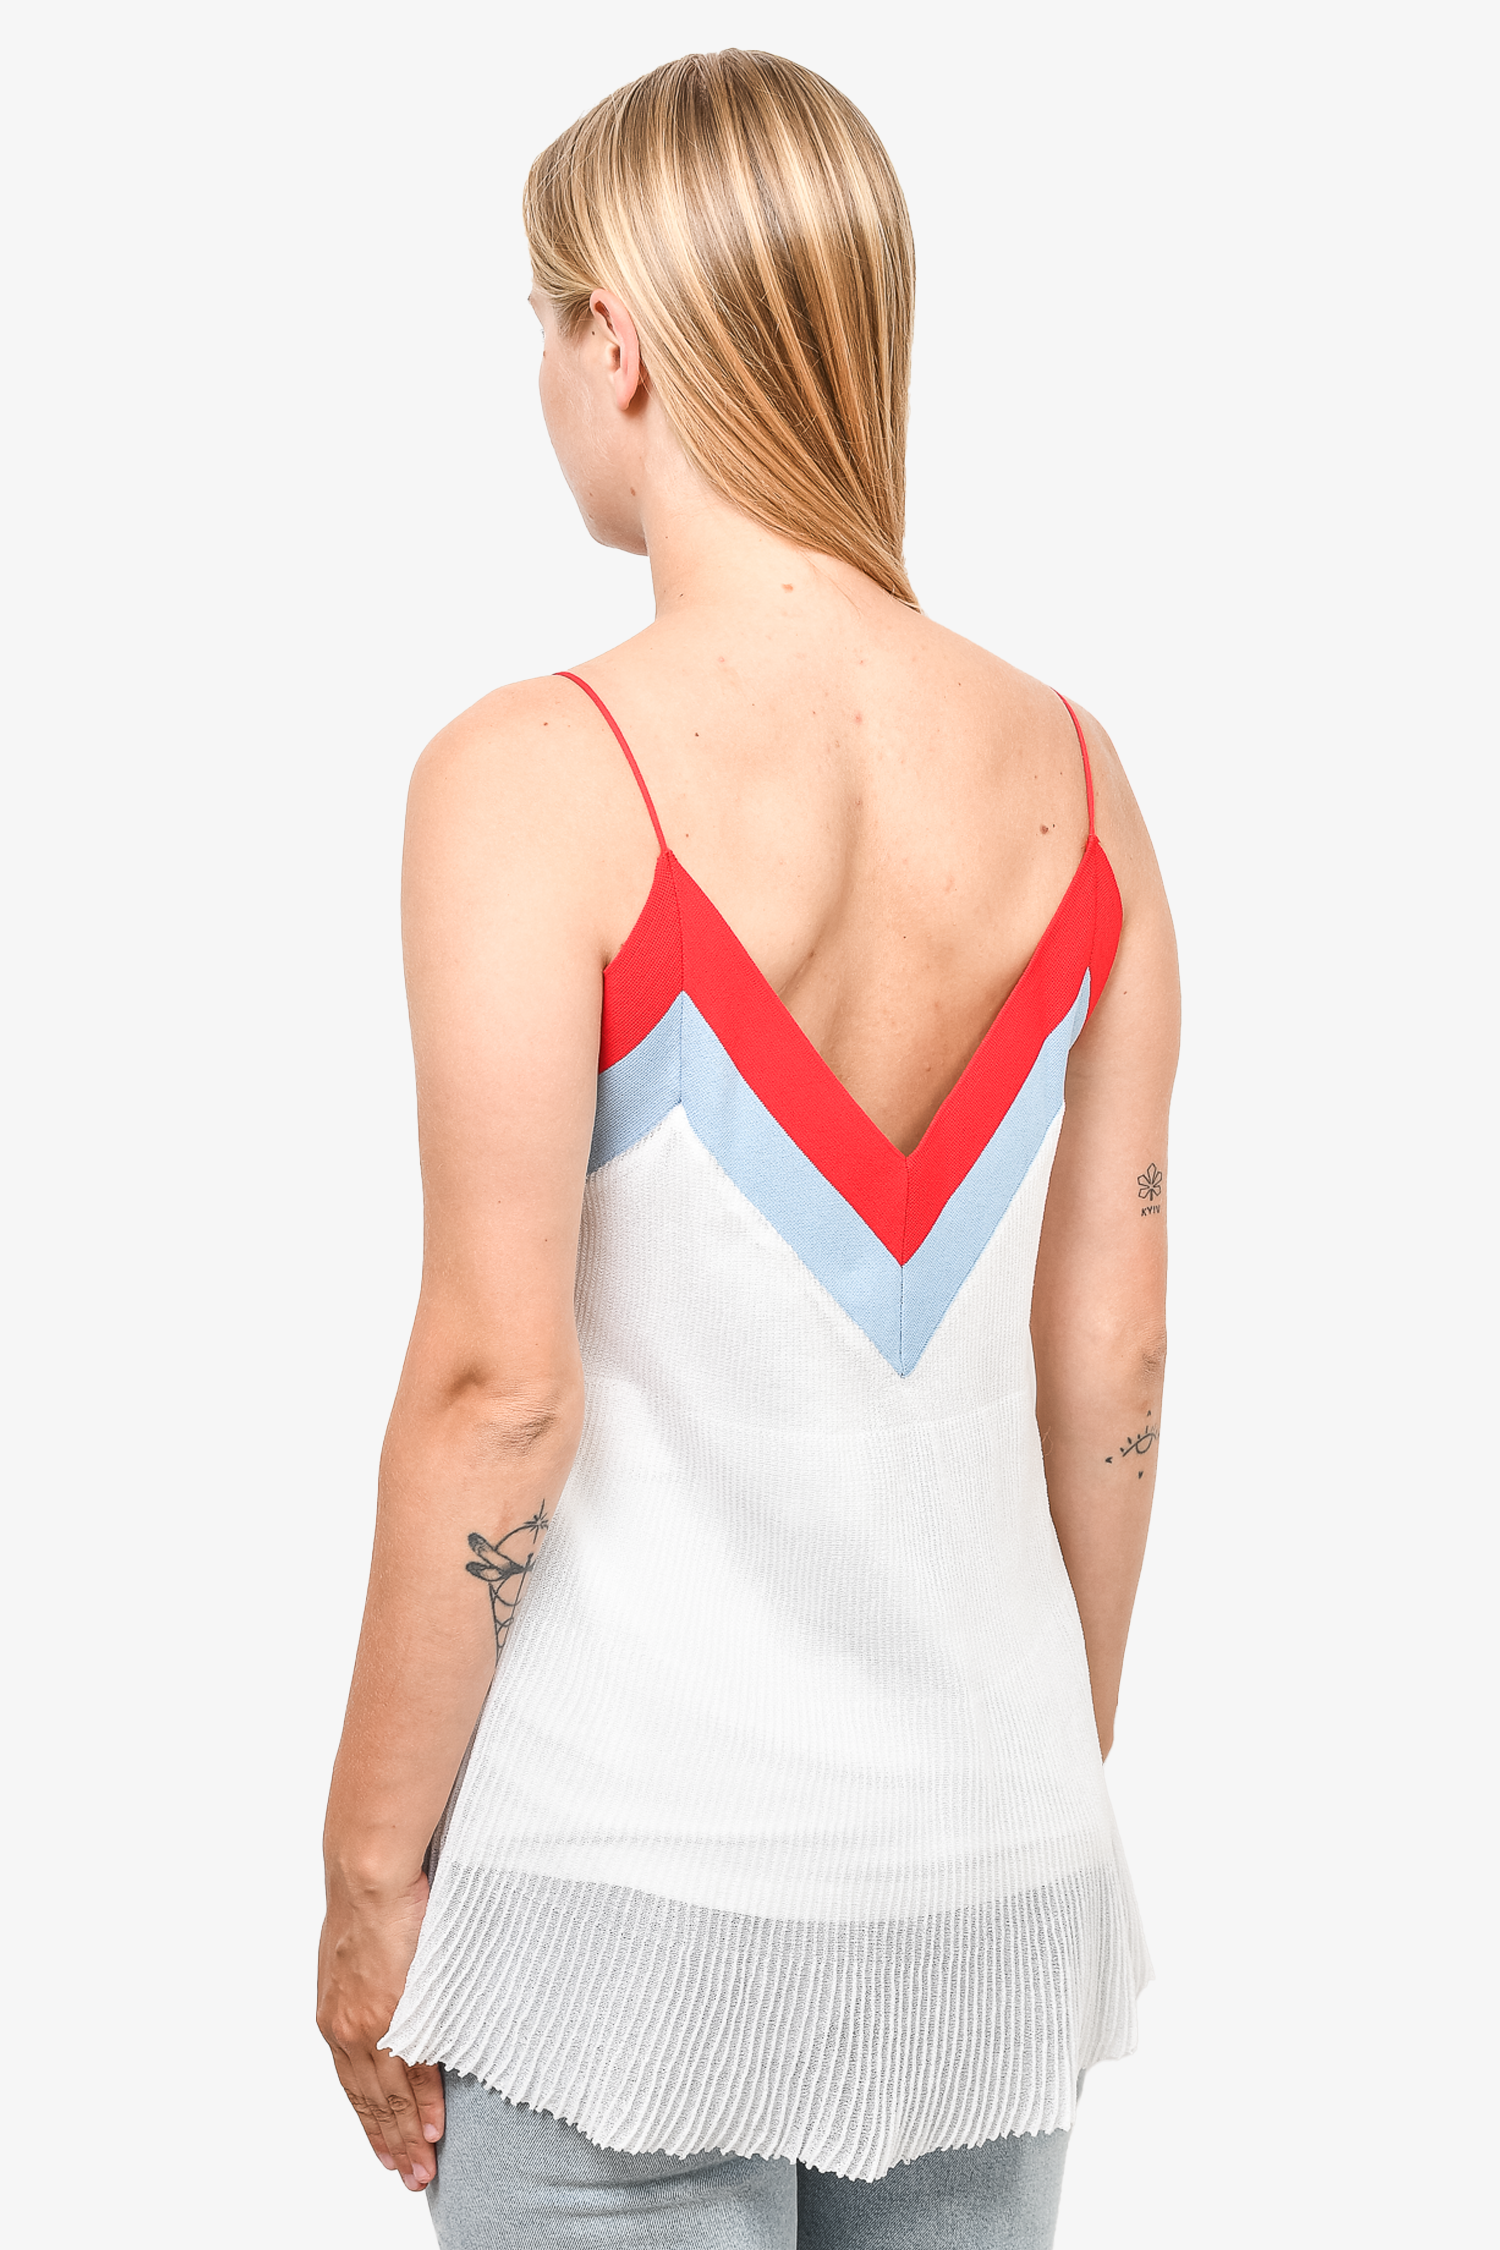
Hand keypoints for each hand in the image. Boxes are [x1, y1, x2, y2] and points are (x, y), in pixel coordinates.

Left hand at [317, 1867, 444, 2190]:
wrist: (370, 1878)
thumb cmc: (367, 1904)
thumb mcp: (354, 1960)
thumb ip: (366, 1992)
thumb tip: (385, 2004)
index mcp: (335, 2018)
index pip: (353, 2086)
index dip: (371, 2122)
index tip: (385, 2151)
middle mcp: (346, 2030)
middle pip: (371, 2101)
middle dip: (390, 2143)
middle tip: (409, 2176)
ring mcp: (370, 2026)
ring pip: (391, 2096)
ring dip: (408, 2136)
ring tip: (423, 2168)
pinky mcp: (394, 2014)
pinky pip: (414, 2070)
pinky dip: (425, 2102)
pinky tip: (434, 2127)